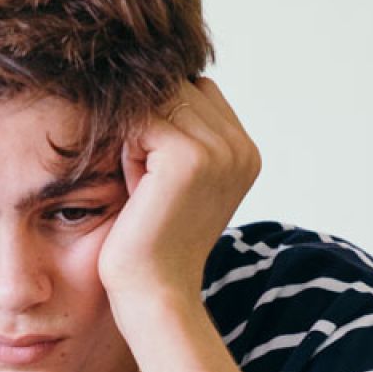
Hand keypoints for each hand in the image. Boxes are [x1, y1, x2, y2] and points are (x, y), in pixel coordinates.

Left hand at [98, 78, 260, 313]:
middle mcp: (241, 148)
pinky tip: (134, 187)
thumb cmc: (151, 240)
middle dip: (150, 122)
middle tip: (143, 178)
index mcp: (246, 152)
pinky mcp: (189, 157)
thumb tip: (147, 78)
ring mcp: (220, 150)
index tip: (153, 170)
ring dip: (137, 134)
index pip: (199, 92)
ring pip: (159, 100)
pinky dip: (126, 148)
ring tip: (140, 182)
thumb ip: (178, 133)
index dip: (165, 119)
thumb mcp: (173, 179)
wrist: (153, 292)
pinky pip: (141, 119)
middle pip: (180, 89)